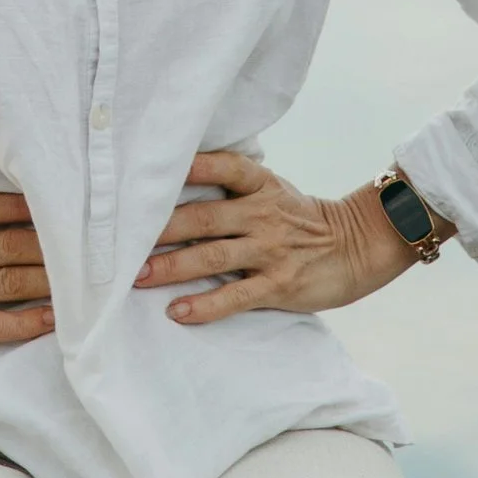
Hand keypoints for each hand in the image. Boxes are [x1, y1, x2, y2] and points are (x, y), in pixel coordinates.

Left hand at [134, 150, 422, 325]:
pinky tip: (178, 312)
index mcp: (261, 185)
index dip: (187, 166)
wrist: (357, 246)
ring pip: (213, 256)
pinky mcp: (279, 285)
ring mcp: (271, 250)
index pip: (221, 165)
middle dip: (160, 229)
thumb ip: (232, 186)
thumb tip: (175, 180)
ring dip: (172, 267)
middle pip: (204, 216)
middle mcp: (263, 214)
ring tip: (138, 276)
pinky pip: (236, 296)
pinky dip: (206, 305)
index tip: (147, 171)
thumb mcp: (272, 190)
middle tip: (120, 239)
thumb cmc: (301, 219)